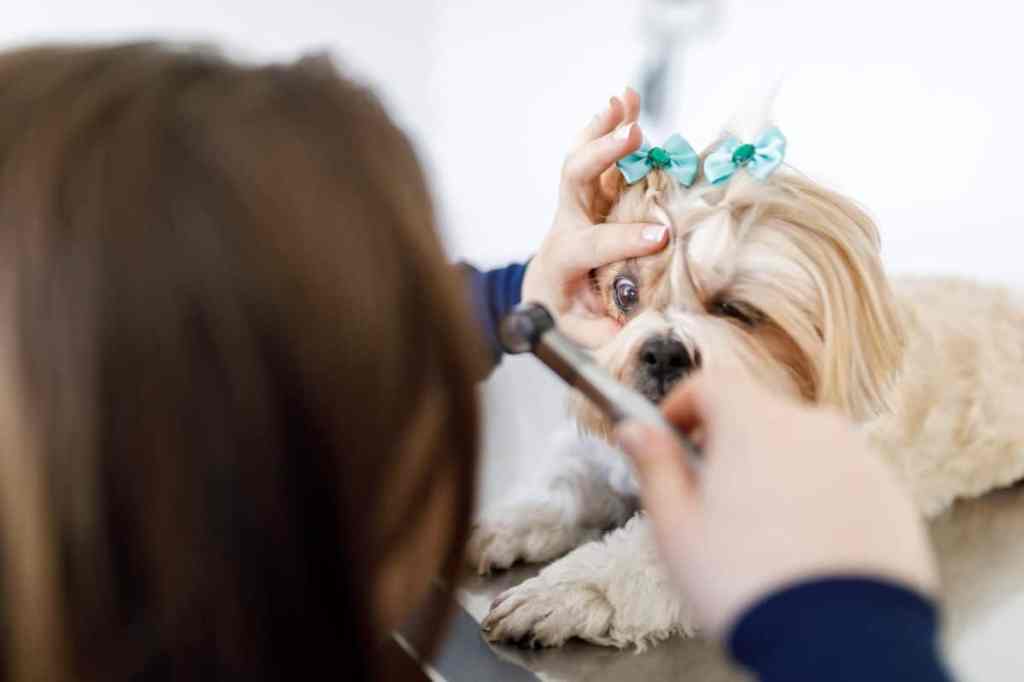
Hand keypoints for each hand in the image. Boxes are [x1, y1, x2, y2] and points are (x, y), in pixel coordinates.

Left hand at [521, 88, 668, 348]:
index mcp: (564, 259)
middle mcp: (567, 224)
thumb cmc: (568, 317)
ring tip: (623, 102)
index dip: (625, 239)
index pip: (591, 243)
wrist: (546, 293)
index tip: (661, 237)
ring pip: (583, 158)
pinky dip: (611, 125)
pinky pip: (600, 155)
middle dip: (601, 156)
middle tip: (632, 137)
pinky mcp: (594, 193)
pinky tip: (627, 99)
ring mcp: (580, 204)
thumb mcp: (583, 337)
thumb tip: (643, 332)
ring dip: (603, 128)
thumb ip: (608, 336)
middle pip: (574, 181)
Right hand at [615, 370, 938, 636]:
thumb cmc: (746, 585)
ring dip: (774, 473)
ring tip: (759, 536)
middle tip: (709, 498)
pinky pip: (841, 482)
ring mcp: (860, 460)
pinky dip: (818, 500)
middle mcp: (813, 427)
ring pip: (802, 449)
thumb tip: (635, 432)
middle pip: (758, 416)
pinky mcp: (891, 497)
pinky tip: (802, 549)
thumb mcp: (677, 529)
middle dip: (728, 446)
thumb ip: (655, 468)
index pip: (712, 383)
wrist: (839, 644)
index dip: (682, 404)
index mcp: (754, 425)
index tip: (670, 435)